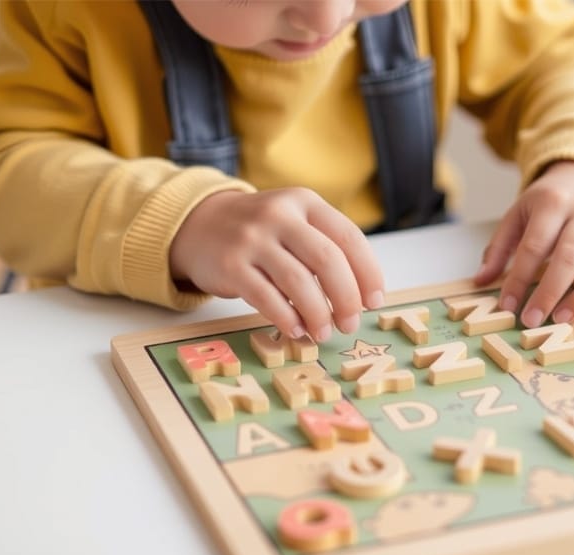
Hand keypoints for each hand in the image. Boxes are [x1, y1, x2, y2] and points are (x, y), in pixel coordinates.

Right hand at [170, 187, 384, 341]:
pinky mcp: (230, 265)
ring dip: (318, 314)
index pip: (349, 237)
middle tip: (350, 323)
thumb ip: (325, 247)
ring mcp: (253, 239)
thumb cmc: (261, 232)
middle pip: (327, 260)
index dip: (368, 273)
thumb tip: (361, 296)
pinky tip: (296, 330)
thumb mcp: (295, 222)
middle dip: (346, 298)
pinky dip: (286, 318)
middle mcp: (280, 215)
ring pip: (298, 281)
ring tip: (323, 333)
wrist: (199, 223)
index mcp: (305, 202)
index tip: (374, 301)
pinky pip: (266, 297)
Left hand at [474, 161, 573, 326]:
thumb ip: (500, 247)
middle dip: (550, 292)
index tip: (507, 307)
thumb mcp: (520, 213)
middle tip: (533, 320)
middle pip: (571, 255)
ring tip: (564, 318)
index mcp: (554, 202)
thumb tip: (480, 281)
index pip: (533, 246)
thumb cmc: (552, 201)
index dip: (519, 279)